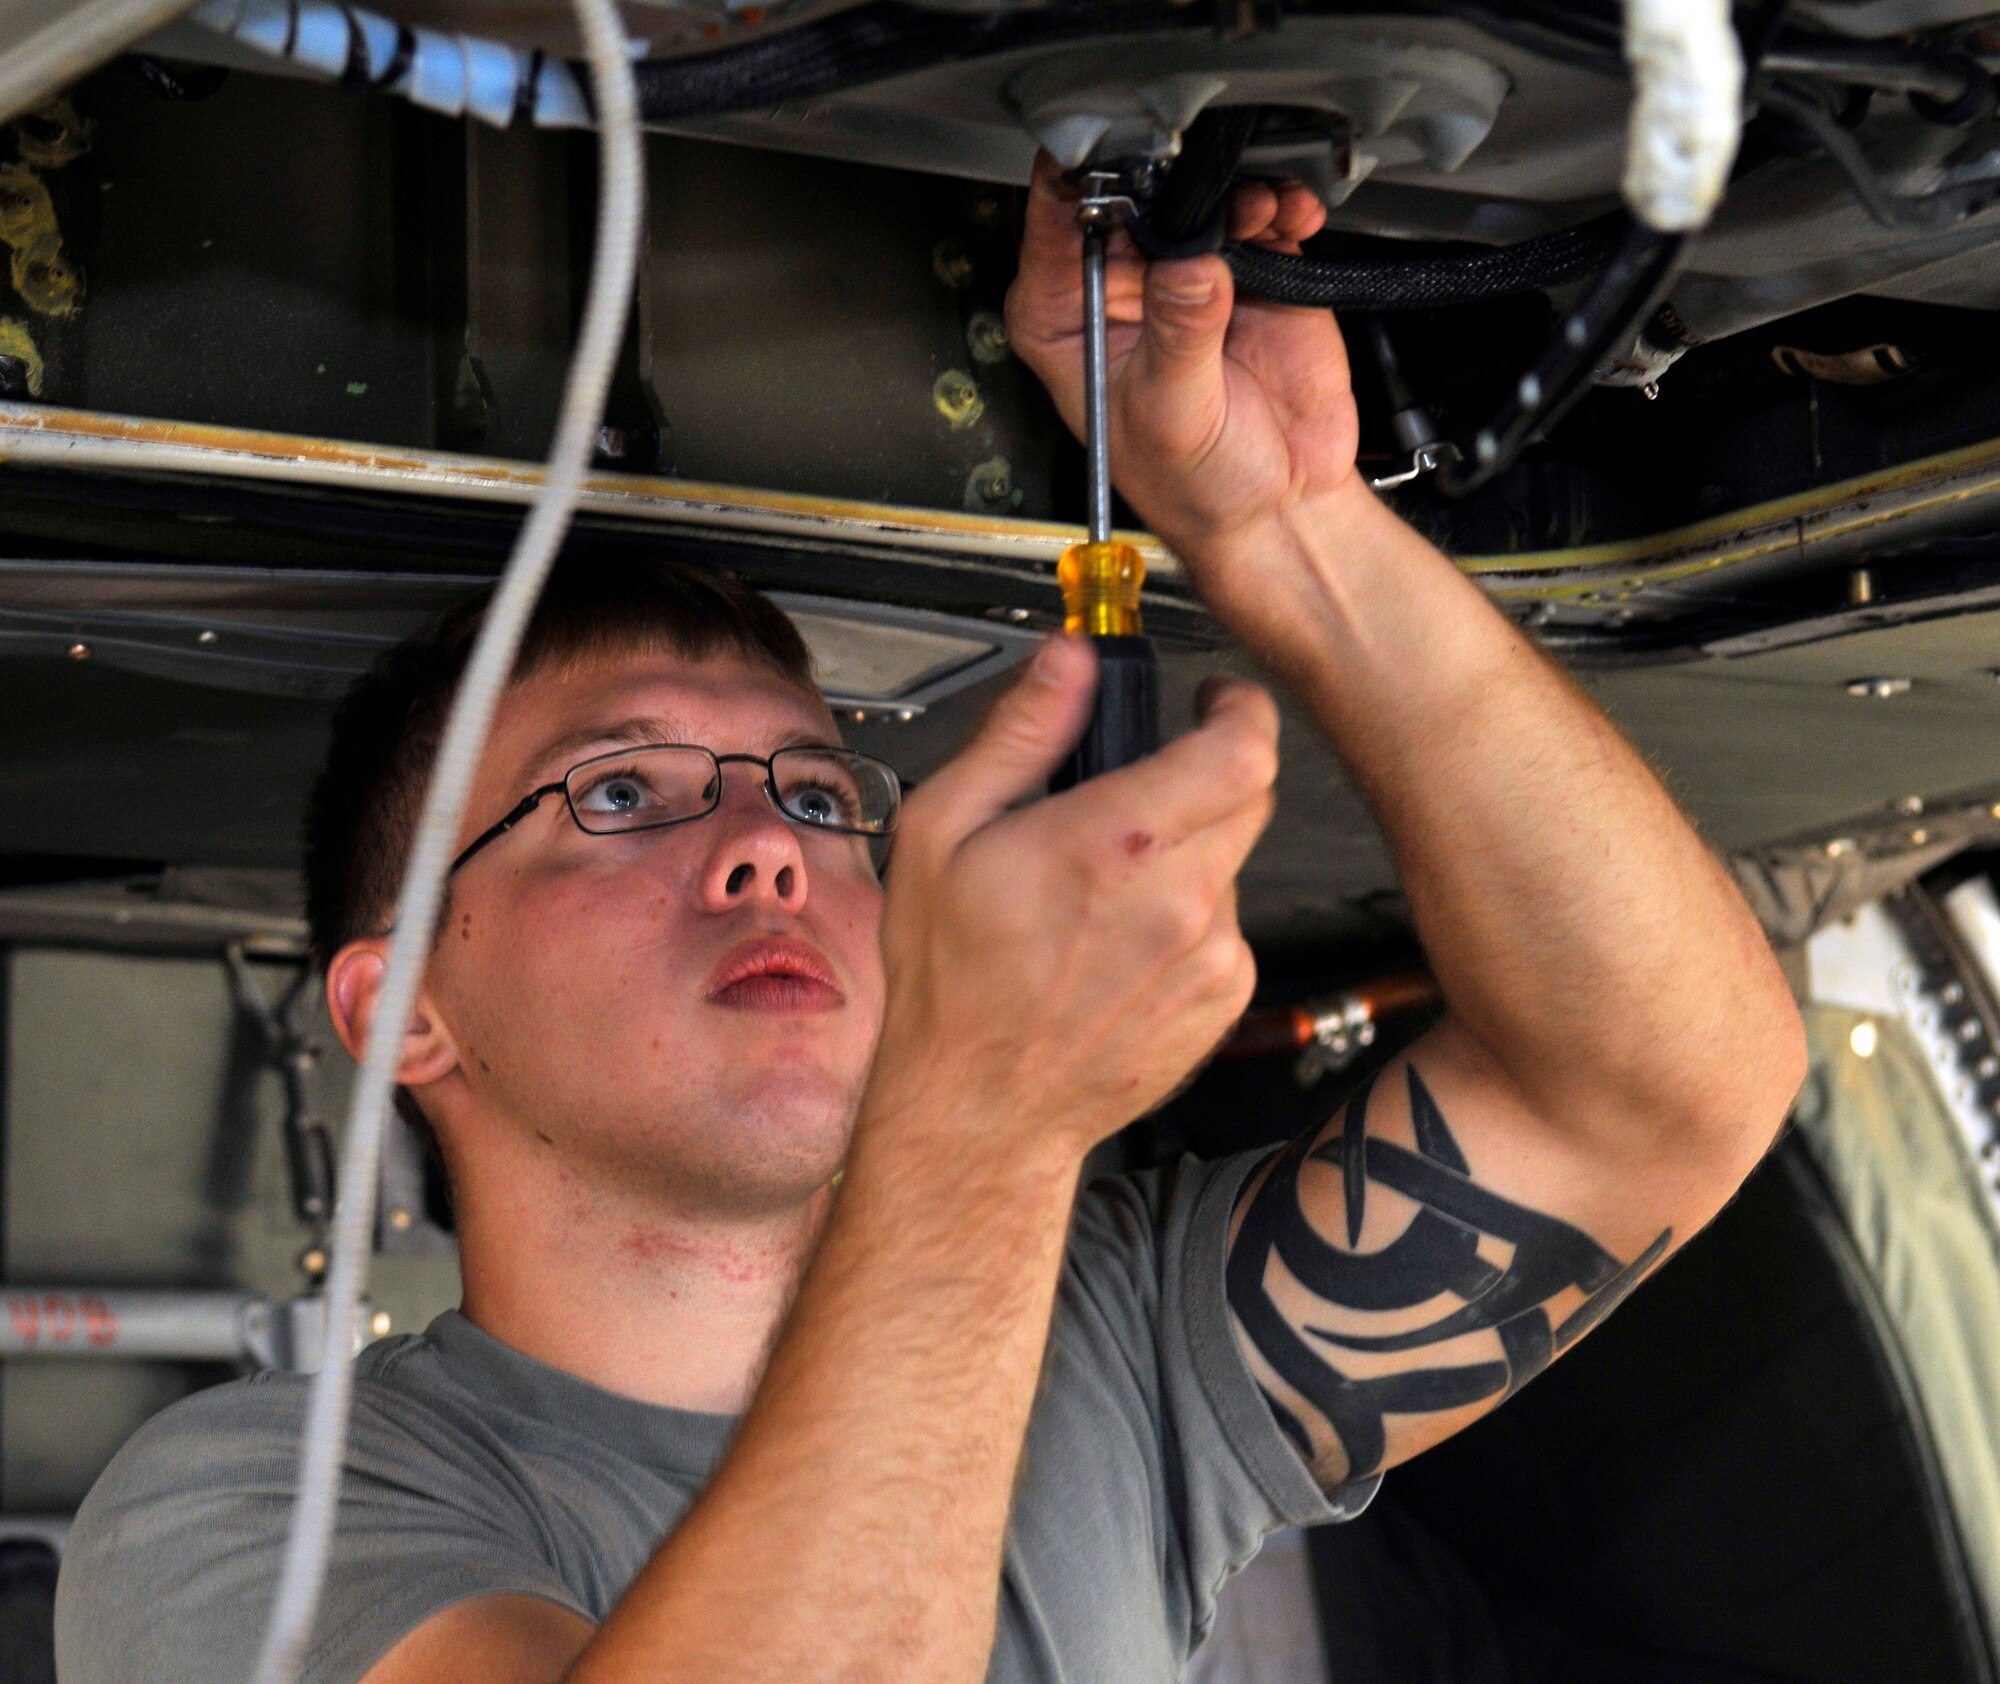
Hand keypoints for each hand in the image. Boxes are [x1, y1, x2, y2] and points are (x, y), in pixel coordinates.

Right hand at [866, 635, 1277, 1166]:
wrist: (976, 1112)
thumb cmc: (948, 984)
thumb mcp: (940, 832)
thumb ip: (1021, 732)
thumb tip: (1069, 661)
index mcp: (1112, 845)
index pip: (1242, 751)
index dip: (1241, 710)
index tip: (1216, 700)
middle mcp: (1179, 902)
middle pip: (1251, 797)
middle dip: (1210, 771)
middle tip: (1146, 784)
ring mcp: (1211, 959)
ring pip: (1235, 861)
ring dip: (1190, 851)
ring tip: (1105, 886)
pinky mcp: (1222, 1002)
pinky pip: (1229, 926)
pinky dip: (1189, 916)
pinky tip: (1119, 943)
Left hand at [1005, 152, 1362, 646]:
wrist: (1279, 508)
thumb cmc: (1196, 487)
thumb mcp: (1172, 415)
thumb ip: (1178, 335)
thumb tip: (1185, 265)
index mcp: (1065, 316)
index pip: (1052, 222)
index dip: (1079, 179)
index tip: (1114, 149)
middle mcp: (1119, 285)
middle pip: (1128, 190)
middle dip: (1168, 173)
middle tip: (1202, 176)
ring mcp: (1185, 273)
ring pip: (1195, 192)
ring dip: (1231, 186)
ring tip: (1258, 211)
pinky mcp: (1249, 268)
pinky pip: (1261, 212)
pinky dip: (1280, 202)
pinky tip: (1291, 218)